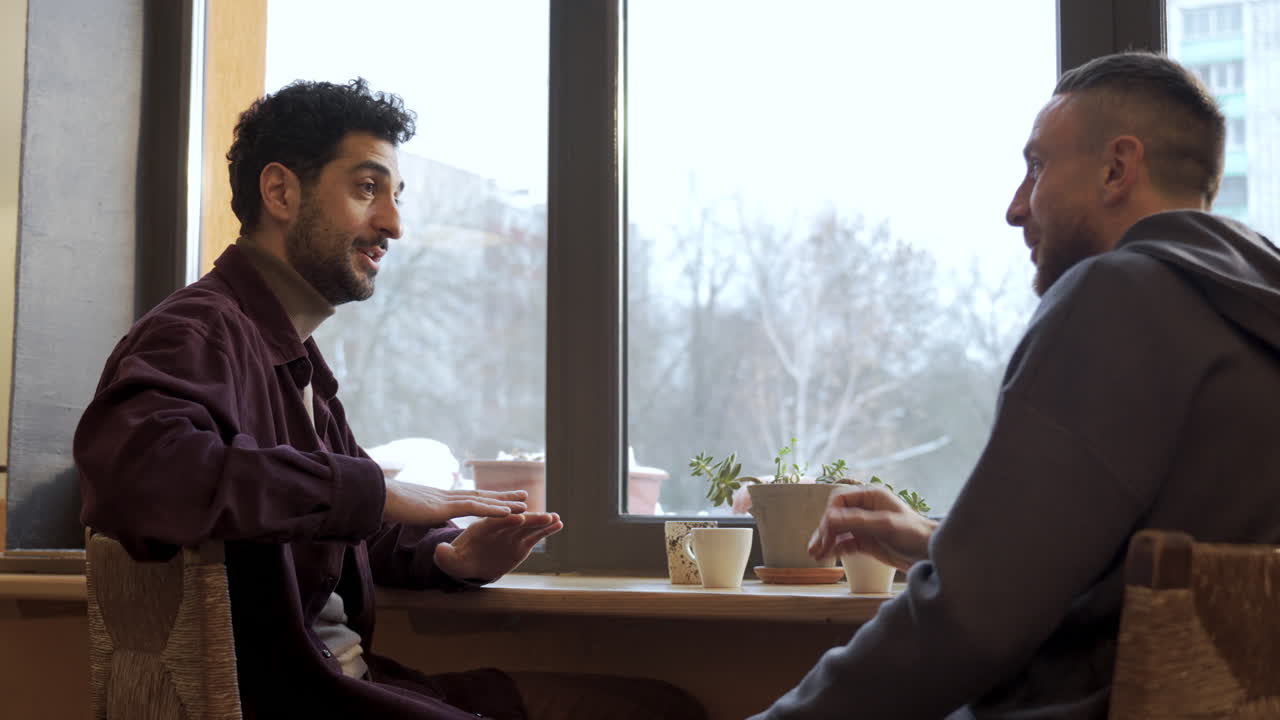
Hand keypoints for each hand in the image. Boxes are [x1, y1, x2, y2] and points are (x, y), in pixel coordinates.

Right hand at [382, 479, 528, 526]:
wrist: (373, 496)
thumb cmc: (384, 505)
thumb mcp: (404, 513)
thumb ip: (415, 515)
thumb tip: (414, 518)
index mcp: (438, 499)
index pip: (468, 498)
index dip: (487, 499)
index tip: (502, 498)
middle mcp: (446, 496)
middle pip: (481, 496)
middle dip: (503, 497)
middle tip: (523, 495)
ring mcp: (446, 500)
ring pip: (483, 501)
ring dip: (505, 503)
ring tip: (525, 503)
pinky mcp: (444, 507)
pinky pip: (474, 509)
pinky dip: (494, 511)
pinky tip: (509, 512)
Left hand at [433, 512, 563, 581]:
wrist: (470, 563)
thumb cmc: (458, 560)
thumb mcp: (449, 559)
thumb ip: (445, 555)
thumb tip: (440, 550)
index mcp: (481, 528)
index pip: (495, 522)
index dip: (506, 520)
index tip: (518, 518)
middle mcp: (499, 527)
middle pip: (516, 521)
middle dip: (530, 519)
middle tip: (545, 516)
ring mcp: (511, 534)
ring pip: (528, 526)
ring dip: (541, 522)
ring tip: (556, 519)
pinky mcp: (520, 543)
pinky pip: (534, 536)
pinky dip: (546, 530)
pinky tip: (559, 525)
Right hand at [808, 486, 938, 571]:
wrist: (931, 555)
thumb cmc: (914, 534)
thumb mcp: (885, 525)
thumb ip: (857, 521)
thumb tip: (829, 518)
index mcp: (871, 496)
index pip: (840, 500)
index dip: (830, 515)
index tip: (825, 532)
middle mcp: (865, 508)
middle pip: (835, 516)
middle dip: (824, 531)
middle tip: (816, 548)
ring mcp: (865, 526)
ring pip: (838, 531)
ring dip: (826, 541)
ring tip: (815, 555)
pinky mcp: (867, 541)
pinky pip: (845, 543)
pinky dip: (835, 549)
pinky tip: (827, 557)